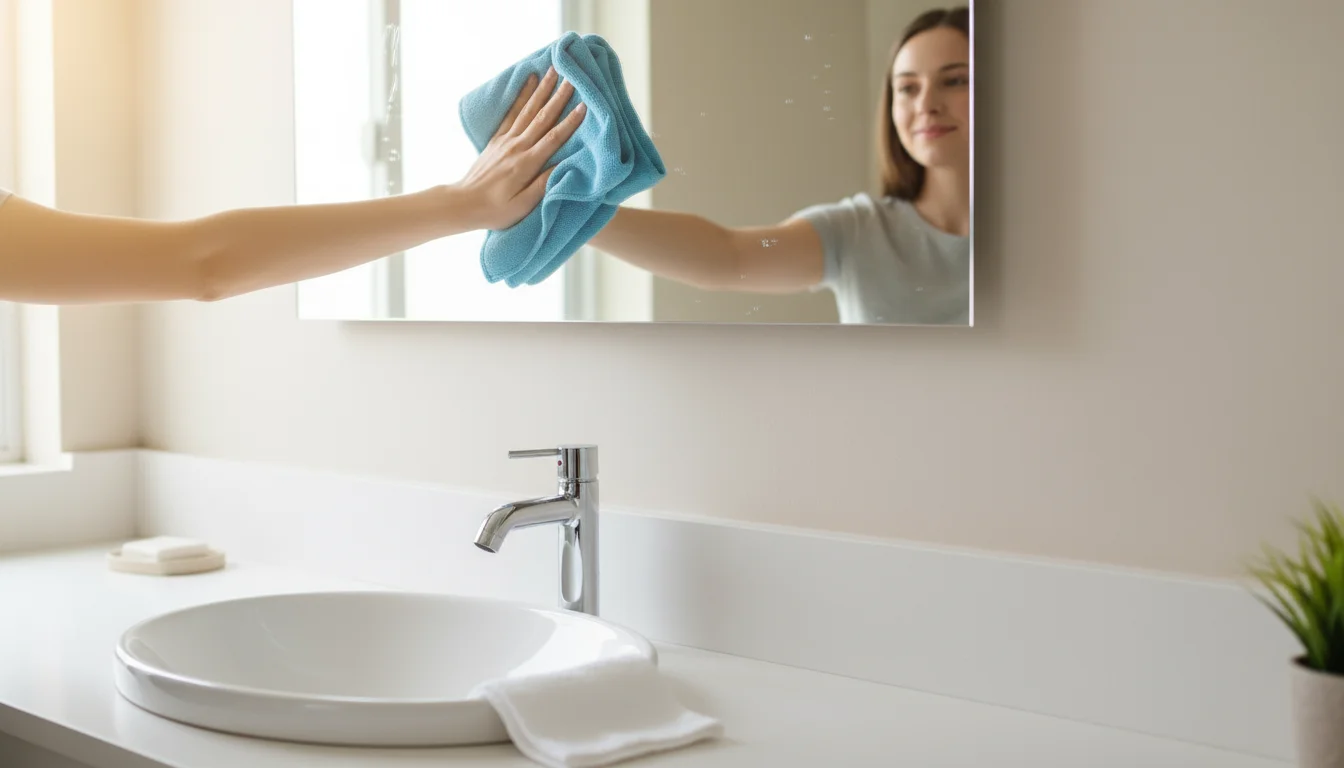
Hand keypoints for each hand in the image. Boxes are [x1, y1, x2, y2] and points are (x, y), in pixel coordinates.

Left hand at [456, 67, 586, 230]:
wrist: (463, 203)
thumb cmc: (496, 211)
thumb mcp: (522, 206)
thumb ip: (542, 185)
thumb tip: (562, 165)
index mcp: (526, 164)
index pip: (553, 138)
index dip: (570, 121)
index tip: (584, 105)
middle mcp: (517, 147)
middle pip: (542, 117)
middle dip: (559, 96)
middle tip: (573, 77)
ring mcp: (506, 140)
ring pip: (528, 109)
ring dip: (542, 89)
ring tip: (554, 71)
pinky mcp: (497, 139)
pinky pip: (512, 112)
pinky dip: (522, 95)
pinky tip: (530, 81)